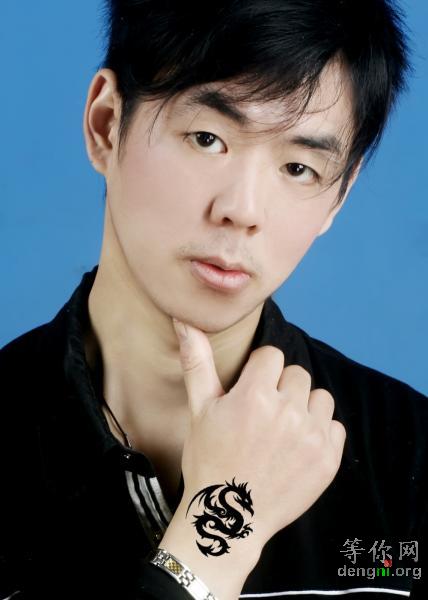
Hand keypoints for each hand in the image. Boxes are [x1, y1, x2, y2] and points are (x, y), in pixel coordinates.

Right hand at [171, 317, 345, 551]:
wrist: (229, 517)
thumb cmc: (209, 460)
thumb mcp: (199, 409)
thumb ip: (197, 362)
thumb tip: (185, 321)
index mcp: (255, 395)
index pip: (272, 356)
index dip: (259, 371)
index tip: (249, 391)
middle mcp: (288, 412)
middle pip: (297, 374)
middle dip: (281, 387)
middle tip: (263, 415)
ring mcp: (312, 436)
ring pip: (319, 397)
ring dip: (303, 407)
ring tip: (282, 429)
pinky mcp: (328, 458)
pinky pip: (335, 426)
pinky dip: (320, 432)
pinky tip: (297, 447)